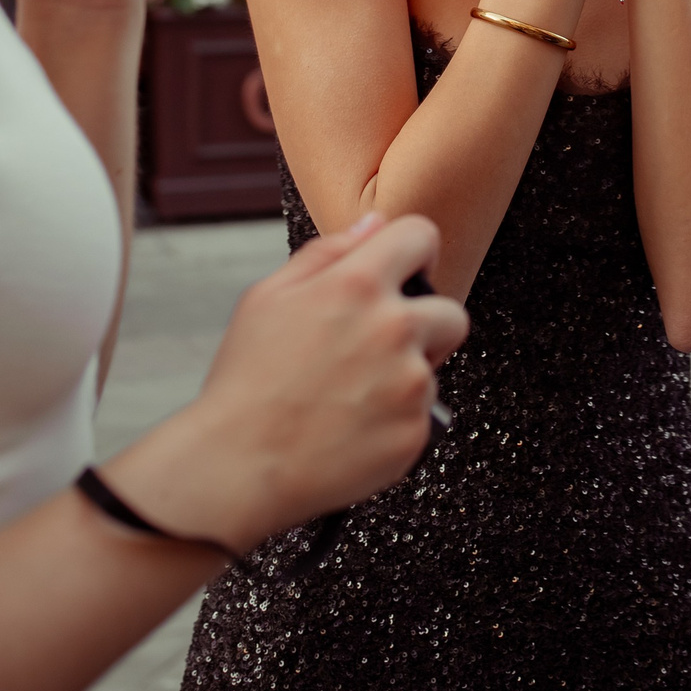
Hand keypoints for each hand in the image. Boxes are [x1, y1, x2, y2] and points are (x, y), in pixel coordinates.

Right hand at [113, 213, 470, 552]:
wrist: (240, 465)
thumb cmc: (247, 383)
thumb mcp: (267, 297)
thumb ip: (328, 252)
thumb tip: (373, 224)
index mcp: (357, 285)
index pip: (421, 236)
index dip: (412, 253)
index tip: (404, 274)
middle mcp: (394, 328)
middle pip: (450, 311)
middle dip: (424, 324)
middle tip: (378, 348)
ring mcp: (410, 384)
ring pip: (432, 368)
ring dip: (405, 376)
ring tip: (351, 395)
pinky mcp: (415, 432)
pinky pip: (421, 416)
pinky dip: (396, 421)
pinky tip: (353, 427)